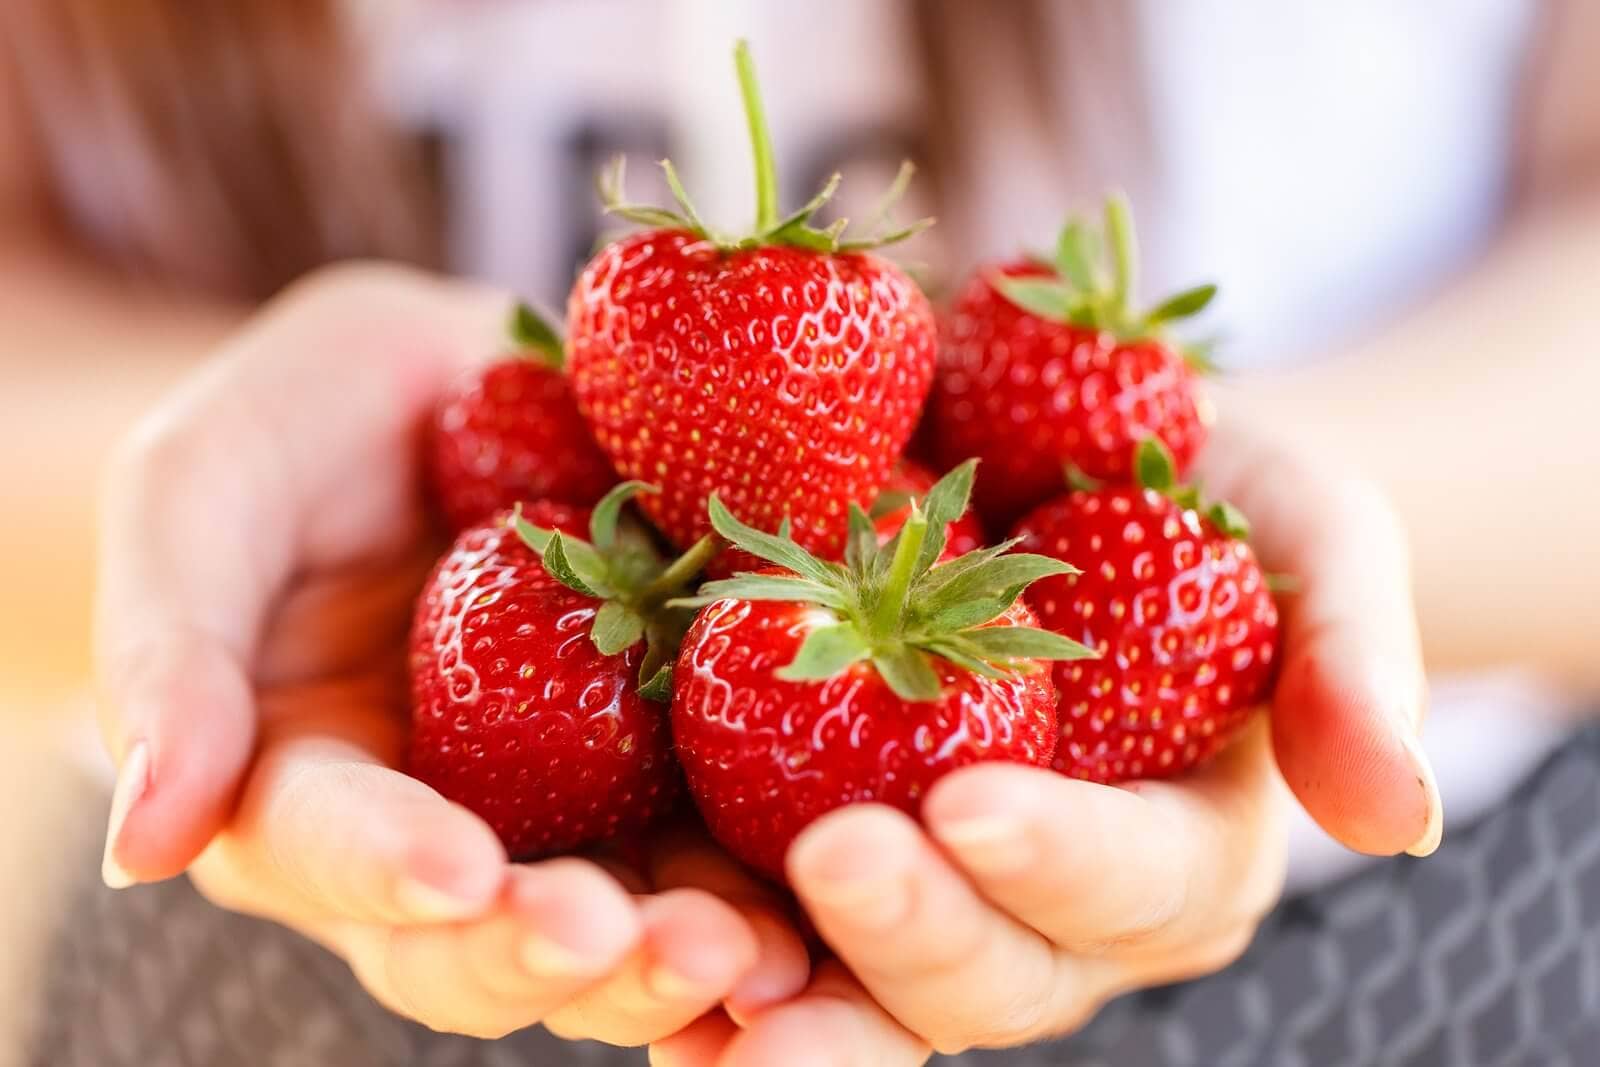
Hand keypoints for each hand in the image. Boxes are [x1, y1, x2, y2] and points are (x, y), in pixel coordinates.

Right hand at [93, 264, 806, 1041]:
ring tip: (766, 950)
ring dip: (693, 953)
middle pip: (492, 940)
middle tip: (648, 943)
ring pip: (627, 919)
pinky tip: (853, 857)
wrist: (453, 389)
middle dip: (567, 953)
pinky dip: (787, 868)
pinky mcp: (680, 757)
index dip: (389, 873)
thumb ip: (169, 650)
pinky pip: (732, 826)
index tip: (461, 870)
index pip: (333, 854)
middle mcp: (448, 830)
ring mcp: (573, 805)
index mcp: (308, 788)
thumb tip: (144, 843)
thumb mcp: (204, 491)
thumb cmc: (300, 429)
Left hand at [651, 422, 1440, 1064]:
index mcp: (1166, 853)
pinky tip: (615, 921)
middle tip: (830, 861)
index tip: (972, 804)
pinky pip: (741, 917)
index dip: (1059, 863)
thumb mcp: (1300, 528)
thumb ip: (1352, 654)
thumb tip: (1397, 819)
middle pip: (985, 978)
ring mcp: (908, 886)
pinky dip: (683, 938)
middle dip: (909, 939)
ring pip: (851, 989)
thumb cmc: (1191, 486)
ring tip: (691, 974)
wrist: (1039, 448)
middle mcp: (1032, 907)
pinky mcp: (787, 837)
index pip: (1130, 890)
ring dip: (778, 1001)